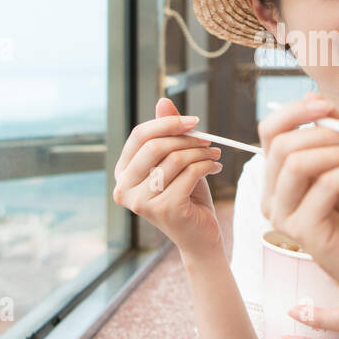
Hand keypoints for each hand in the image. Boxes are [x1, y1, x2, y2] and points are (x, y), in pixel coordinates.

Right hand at [112, 97, 224, 256]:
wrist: (200, 237)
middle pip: (155, 146)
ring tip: (214, 154)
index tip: (194, 120)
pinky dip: (207, 165)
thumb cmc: (186, 197)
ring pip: (175, 159)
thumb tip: (163, 101)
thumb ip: (167, 133)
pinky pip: (189, 173)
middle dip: (187, 138)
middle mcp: (125, 189)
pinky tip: (215, 168)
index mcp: (123, 174)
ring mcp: (142, 202)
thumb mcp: (175, 161)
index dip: (167, 123)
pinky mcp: (164, 209)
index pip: (139, 137)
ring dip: (201, 152)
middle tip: (209, 139)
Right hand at [258, 93, 338, 296]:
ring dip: (338, 152)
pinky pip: (324, 187)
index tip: (325, 106)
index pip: (269, 132)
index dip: (294, 112)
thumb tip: (315, 98)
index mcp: (278, 176)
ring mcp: (283, 216)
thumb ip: (334, 130)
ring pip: (296, 164)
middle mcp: (272, 196)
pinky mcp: (303, 232)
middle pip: (281, 145)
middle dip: (325, 134)